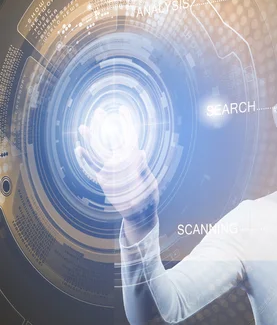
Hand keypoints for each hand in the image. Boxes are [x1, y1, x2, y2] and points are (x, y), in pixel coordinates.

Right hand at [74, 106, 158, 225]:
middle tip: (99, 111)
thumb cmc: (148, 199)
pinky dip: (85, 159)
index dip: (126, 123)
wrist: (140, 215)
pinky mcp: (104, 180)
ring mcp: (111, 171)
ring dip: (91, 140)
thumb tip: (140, 152)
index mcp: (134, 160)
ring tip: (83, 127)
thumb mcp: (148, 183)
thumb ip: (142, 168)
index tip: (122, 109)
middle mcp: (121, 162)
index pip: (129, 137)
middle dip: (105, 125)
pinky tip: (79, 149)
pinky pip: (93, 168)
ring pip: (99, 151)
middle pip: (111, 139)